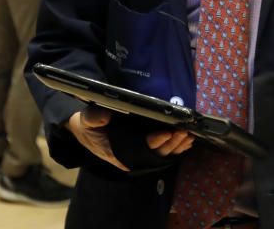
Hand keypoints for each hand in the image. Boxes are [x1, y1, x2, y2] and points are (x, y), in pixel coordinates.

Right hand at [65, 107, 194, 170]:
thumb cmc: (88, 127)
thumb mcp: (85, 121)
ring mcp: (139, 155)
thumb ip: (93, 118)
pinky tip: (186, 141)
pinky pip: (163, 152)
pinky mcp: (145, 150)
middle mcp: (131, 158)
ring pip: (162, 155)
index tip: (166, 133)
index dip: (154, 142)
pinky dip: (176, 147)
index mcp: (118, 153)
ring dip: (177, 146)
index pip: (140, 150)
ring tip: (188, 136)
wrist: (87, 131)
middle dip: (171, 144)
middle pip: (156, 155)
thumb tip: (104, 115)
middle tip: (183, 132)